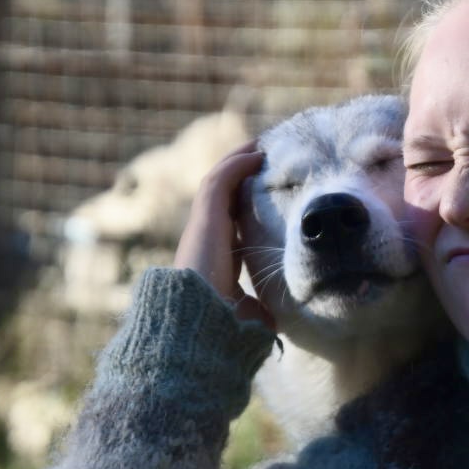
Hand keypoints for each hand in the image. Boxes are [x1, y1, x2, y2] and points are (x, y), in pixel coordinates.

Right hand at [174, 145, 275, 331]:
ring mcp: (202, 224)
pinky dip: (237, 164)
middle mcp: (204, 234)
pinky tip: (257, 155)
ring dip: (238, 160)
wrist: (196, 322)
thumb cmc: (219, 323)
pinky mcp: (205, 217)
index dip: (245, 200)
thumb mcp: (243, 311)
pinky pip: (221, 180)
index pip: (229, 217)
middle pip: (221, 192)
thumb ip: (255, 308)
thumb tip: (272, 319)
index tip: (265, 190)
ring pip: (217, 180)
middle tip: (264, 154)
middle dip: (240, 171)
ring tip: (261, 145)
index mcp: (214, 253)